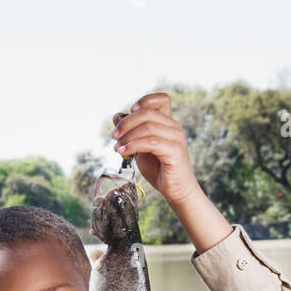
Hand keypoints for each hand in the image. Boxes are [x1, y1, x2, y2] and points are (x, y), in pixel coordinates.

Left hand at [110, 92, 204, 209]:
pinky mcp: (174, 151)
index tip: (130, 110)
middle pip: (148, 113)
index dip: (145, 100)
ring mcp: (176, 138)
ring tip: (117, 148)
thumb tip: (117, 115)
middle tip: (114, 136)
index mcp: (168, 123)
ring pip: (148, 127)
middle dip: (126, 122)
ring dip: (127, 136)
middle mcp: (174, 127)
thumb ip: (131, 132)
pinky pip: (151, 142)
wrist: (176, 190)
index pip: (162, 99)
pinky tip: (123, 152)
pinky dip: (133, 146)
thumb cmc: (159, 169)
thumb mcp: (140, 147)